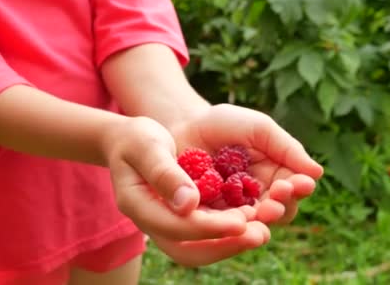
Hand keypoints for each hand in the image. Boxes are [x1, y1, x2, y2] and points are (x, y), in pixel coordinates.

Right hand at [102, 116, 261, 243]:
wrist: (127, 143)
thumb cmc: (135, 139)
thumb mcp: (146, 146)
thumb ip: (164, 173)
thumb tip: (188, 204)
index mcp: (138, 206)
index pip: (176, 227)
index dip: (210, 228)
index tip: (241, 221)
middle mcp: (152, 223)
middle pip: (189, 250)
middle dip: (226, 246)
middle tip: (260, 234)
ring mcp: (166, 225)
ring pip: (199, 248)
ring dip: (231, 243)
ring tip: (262, 230)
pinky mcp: (181, 220)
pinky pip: (205, 235)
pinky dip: (229, 232)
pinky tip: (253, 218)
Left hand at [169, 104, 323, 224]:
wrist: (181, 126)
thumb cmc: (223, 123)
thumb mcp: (258, 128)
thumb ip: (286, 148)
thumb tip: (318, 172)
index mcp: (277, 175)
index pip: (295, 188)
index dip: (298, 188)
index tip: (297, 183)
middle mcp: (260, 197)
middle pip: (279, 211)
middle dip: (279, 206)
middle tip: (275, 200)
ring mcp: (236, 210)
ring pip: (254, 224)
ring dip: (259, 220)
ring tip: (259, 213)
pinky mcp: (211, 218)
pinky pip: (224, 227)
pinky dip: (230, 225)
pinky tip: (233, 221)